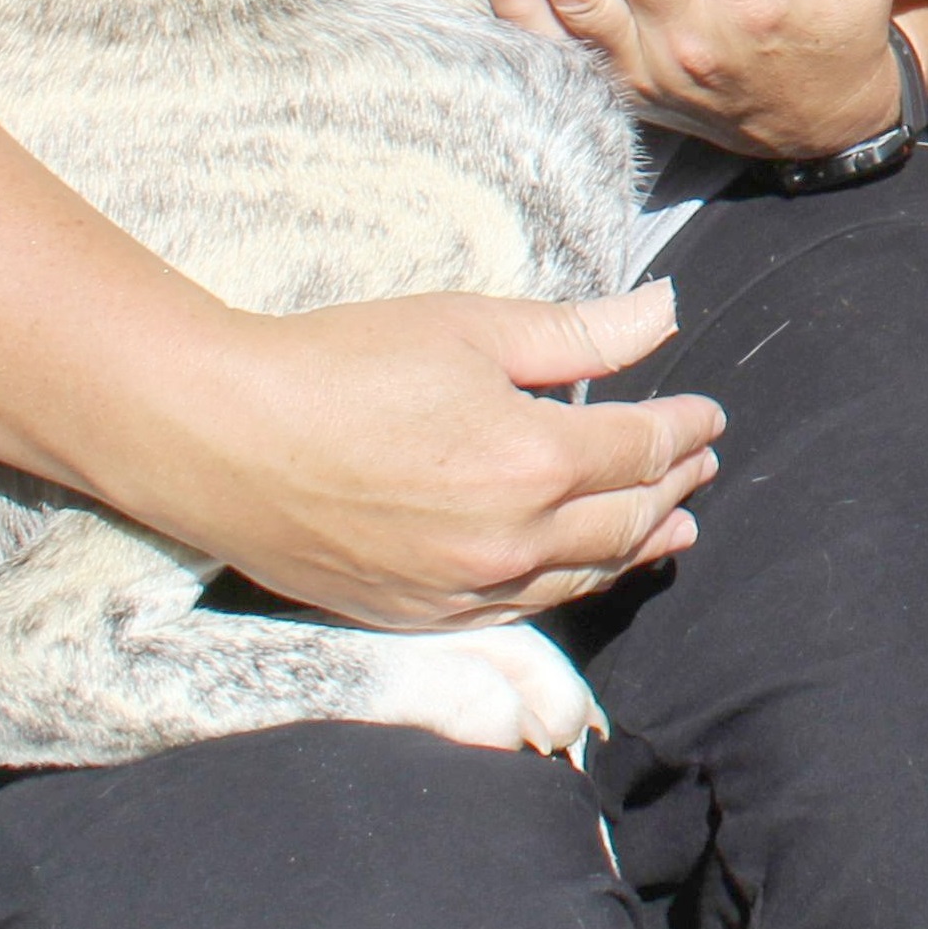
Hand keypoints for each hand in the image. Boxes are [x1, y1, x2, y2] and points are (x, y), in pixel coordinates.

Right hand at [123, 282, 722, 628]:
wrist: (218, 436)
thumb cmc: (343, 364)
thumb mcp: (473, 327)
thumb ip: (581, 334)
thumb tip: (667, 312)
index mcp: (533, 461)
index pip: (642, 449)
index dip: (684, 428)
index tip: (709, 413)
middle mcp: (508, 540)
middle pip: (625, 518)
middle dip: (674, 487)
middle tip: (703, 466)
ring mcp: (460, 589)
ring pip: (579, 575)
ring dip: (636, 546)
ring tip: (673, 529)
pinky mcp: (413, 616)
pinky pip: (517, 611)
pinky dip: (567, 586)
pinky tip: (582, 572)